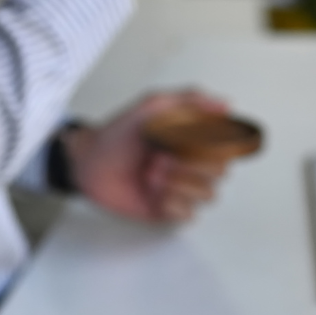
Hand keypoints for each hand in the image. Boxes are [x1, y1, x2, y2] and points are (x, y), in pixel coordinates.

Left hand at [63, 91, 234, 223]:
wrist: (89, 164)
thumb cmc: (117, 136)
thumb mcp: (152, 107)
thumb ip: (190, 101)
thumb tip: (226, 105)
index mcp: (194, 140)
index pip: (227, 147)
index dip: (209, 145)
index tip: (184, 139)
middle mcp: (193, 165)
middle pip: (220, 173)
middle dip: (189, 164)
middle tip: (160, 156)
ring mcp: (183, 189)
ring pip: (207, 195)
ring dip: (178, 183)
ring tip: (151, 174)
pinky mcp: (170, 211)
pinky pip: (188, 214)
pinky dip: (169, 202)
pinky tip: (152, 193)